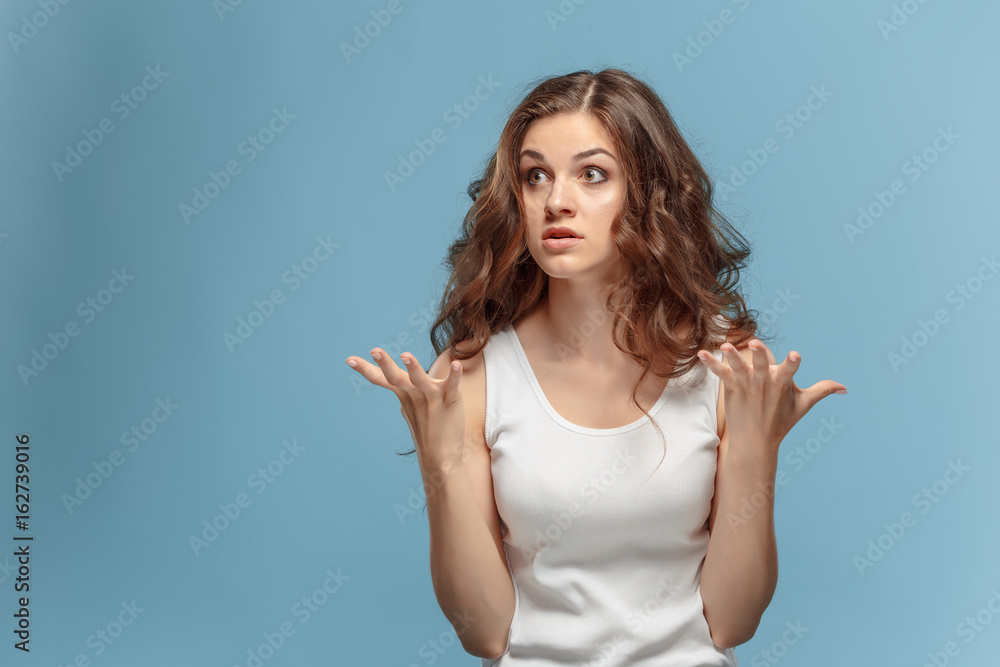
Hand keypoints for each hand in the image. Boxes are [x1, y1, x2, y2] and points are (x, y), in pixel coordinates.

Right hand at [345, 348, 467, 471]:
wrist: (441, 458)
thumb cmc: (425, 430)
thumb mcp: (410, 407)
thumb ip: (404, 390)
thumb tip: (397, 377)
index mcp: (404, 394)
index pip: (382, 380)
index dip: (366, 369)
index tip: (349, 359)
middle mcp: (415, 395)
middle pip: (397, 378)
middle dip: (385, 364)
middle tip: (374, 351)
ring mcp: (432, 398)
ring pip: (421, 381)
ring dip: (413, 368)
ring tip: (405, 355)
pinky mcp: (451, 401)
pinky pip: (453, 386)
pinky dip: (455, 375)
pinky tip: (456, 364)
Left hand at [697, 339, 845, 454]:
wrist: (756, 442)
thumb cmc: (781, 421)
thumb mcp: (803, 405)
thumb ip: (822, 391)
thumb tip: (845, 388)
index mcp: (783, 383)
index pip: (790, 370)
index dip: (792, 363)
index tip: (795, 355)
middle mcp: (764, 382)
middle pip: (762, 364)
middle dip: (759, 354)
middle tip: (753, 344)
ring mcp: (747, 385)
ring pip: (739, 368)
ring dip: (731, 357)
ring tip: (723, 347)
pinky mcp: (732, 389)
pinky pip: (721, 373)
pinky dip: (711, 364)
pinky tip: (701, 353)